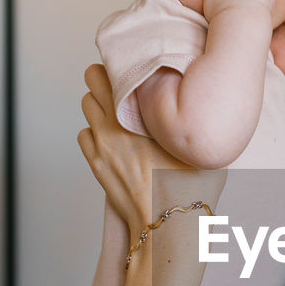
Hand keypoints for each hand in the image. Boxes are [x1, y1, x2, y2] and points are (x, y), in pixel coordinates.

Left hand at [77, 66, 225, 243]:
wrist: (168, 222)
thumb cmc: (190, 186)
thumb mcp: (199, 141)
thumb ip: (188, 114)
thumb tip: (192, 100)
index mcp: (142, 111)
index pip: (116, 69)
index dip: (123, 64)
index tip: (133, 66)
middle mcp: (116, 121)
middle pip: (93, 79)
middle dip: (106, 78)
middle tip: (123, 84)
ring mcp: (102, 142)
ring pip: (87, 104)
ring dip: (99, 103)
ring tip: (119, 111)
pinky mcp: (96, 162)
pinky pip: (85, 134)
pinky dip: (95, 131)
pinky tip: (113, 139)